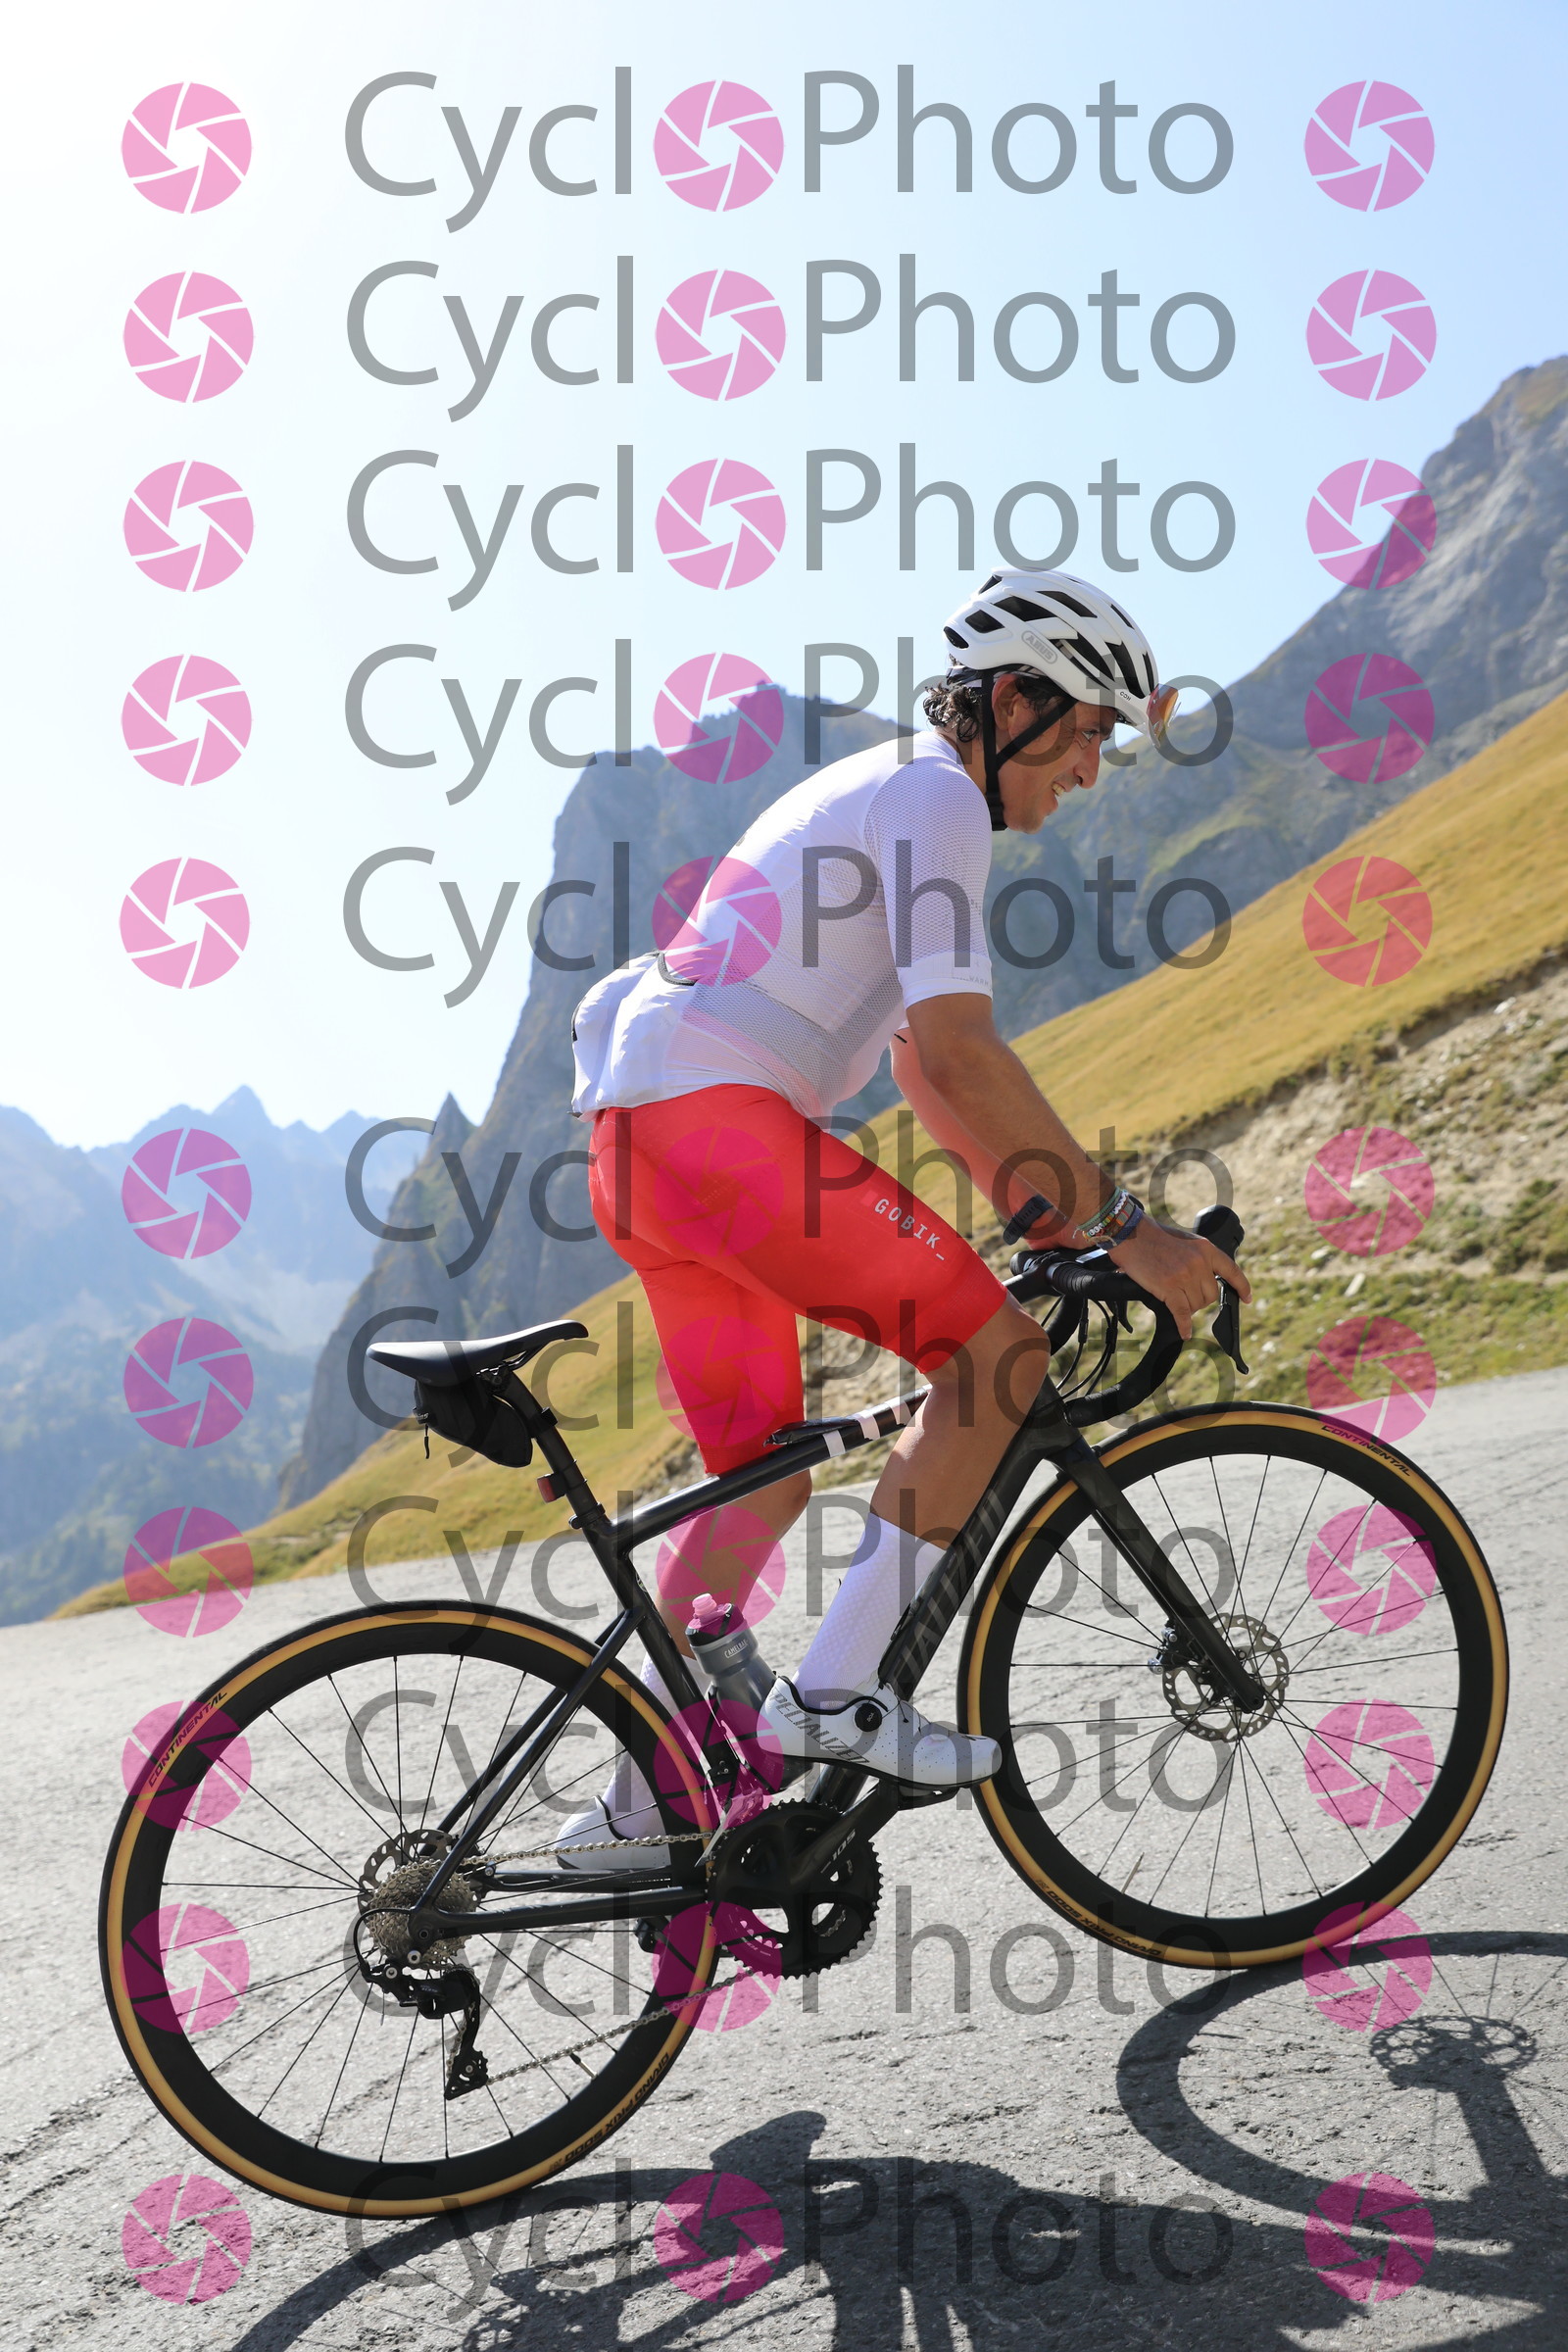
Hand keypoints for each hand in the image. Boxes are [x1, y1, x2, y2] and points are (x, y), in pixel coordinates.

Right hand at [1109, 1218, 1250, 1339]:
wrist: (1133, 1235)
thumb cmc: (1156, 1237)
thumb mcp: (1187, 1241)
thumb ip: (1200, 1258)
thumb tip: (1207, 1280)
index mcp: (1206, 1249)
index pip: (1232, 1271)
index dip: (1242, 1287)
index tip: (1247, 1298)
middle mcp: (1199, 1263)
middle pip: (1211, 1295)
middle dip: (1200, 1299)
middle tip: (1185, 1294)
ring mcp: (1185, 1276)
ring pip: (1197, 1305)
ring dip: (1188, 1306)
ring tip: (1173, 1296)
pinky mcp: (1169, 1288)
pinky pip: (1183, 1313)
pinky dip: (1184, 1325)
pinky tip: (1185, 1332)